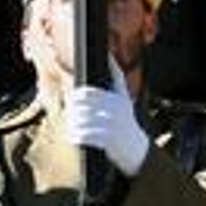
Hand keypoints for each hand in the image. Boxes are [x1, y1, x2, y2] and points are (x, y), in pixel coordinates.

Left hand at [66, 58, 149, 176]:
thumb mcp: (124, 97)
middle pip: (81, 107)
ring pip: (80, 122)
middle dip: (72, 111)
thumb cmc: (126, 119)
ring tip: (72, 127)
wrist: (136, 149)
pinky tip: (74, 137)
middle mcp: (114, 111)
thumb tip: (109, 56)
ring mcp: (111, 125)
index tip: (71, 100)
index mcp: (116, 99)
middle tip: (69, 114)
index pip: (87, 93)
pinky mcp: (107, 140)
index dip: (75, 96)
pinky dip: (76, 136)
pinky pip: (83, 136)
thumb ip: (116, 77)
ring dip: (72, 125)